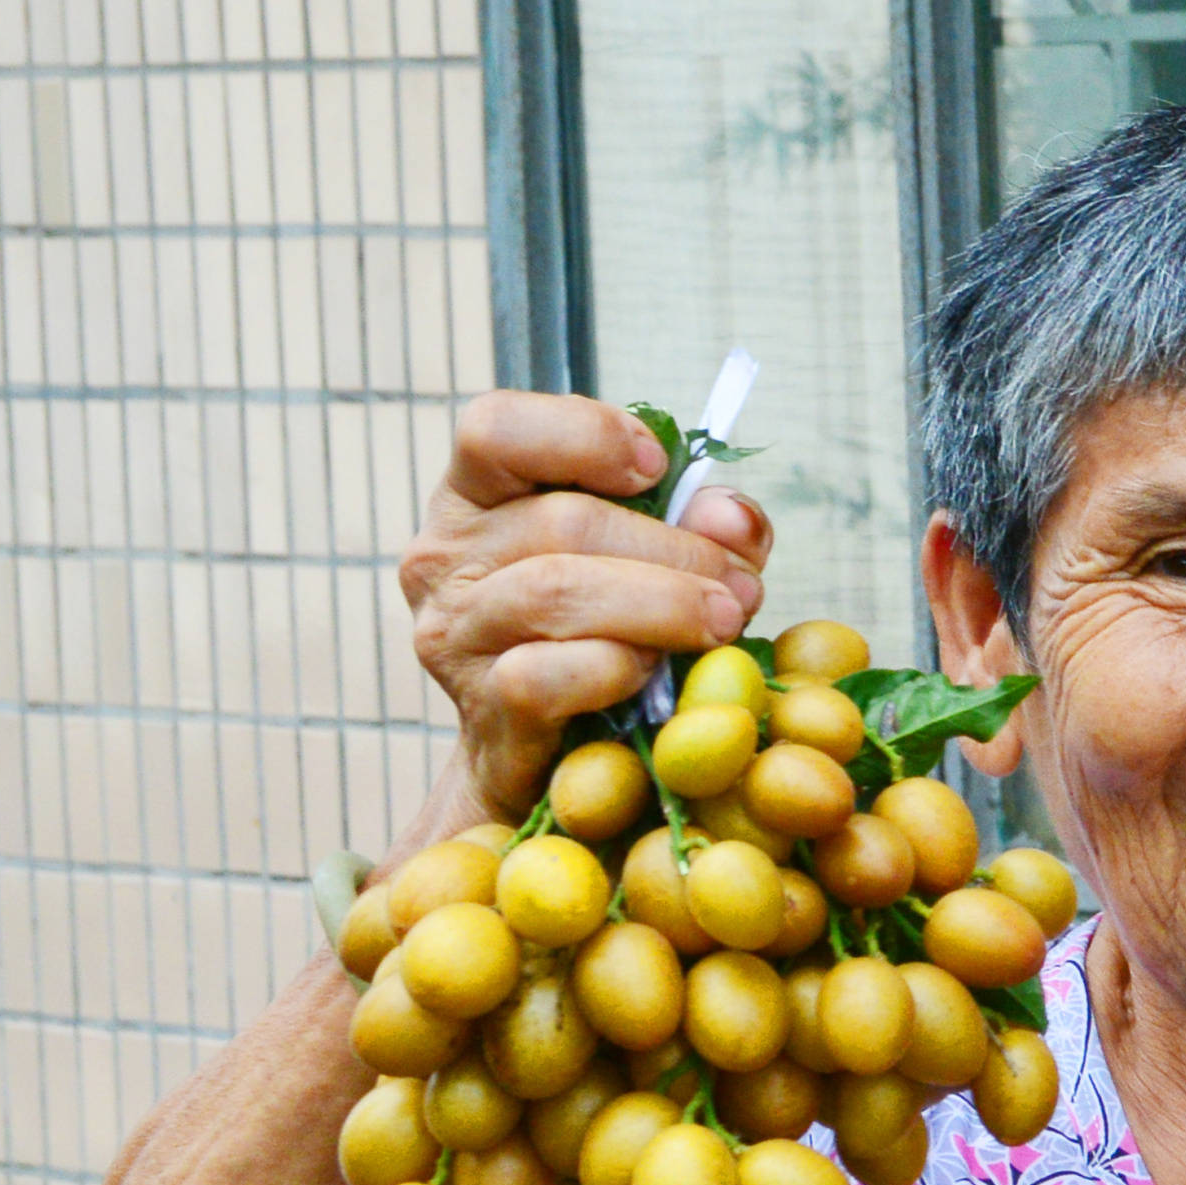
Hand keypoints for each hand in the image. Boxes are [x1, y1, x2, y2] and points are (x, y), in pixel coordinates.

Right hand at [399, 394, 767, 812]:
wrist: (556, 758)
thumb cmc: (604, 634)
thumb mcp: (651, 559)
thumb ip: (696, 525)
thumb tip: (734, 517)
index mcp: (476, 495)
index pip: (495, 426)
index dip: (586, 434)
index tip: (658, 469)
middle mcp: (446, 554)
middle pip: (564, 520)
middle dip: (676, 548)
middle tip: (740, 585)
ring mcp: (454, 631)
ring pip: (558, 590)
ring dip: (664, 603)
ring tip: (721, 622)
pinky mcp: (481, 705)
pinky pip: (552, 674)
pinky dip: (618, 669)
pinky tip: (649, 674)